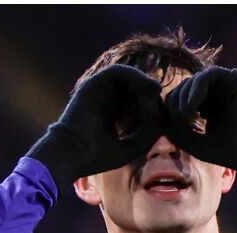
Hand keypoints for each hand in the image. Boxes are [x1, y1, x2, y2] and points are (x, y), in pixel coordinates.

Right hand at [27, 65, 162, 190]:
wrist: (73, 155)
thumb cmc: (97, 157)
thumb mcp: (132, 147)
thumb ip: (149, 132)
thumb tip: (162, 115)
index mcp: (112, 114)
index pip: (139, 103)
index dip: (154, 106)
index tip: (164, 118)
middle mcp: (106, 100)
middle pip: (136, 88)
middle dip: (152, 95)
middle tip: (162, 105)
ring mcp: (99, 91)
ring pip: (129, 77)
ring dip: (145, 83)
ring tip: (156, 94)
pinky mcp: (94, 83)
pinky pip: (119, 71)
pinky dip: (136, 76)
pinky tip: (146, 88)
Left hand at [163, 66, 236, 185]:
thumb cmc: (230, 152)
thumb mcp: (195, 144)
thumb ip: (176, 133)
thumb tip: (159, 121)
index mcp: (209, 109)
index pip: (182, 100)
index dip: (171, 109)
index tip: (170, 125)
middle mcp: (218, 96)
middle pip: (185, 87)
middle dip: (175, 101)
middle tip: (175, 119)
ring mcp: (227, 87)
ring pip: (195, 79)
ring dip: (184, 95)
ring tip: (183, 114)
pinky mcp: (235, 80)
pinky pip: (208, 74)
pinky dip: (196, 87)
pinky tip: (192, 106)